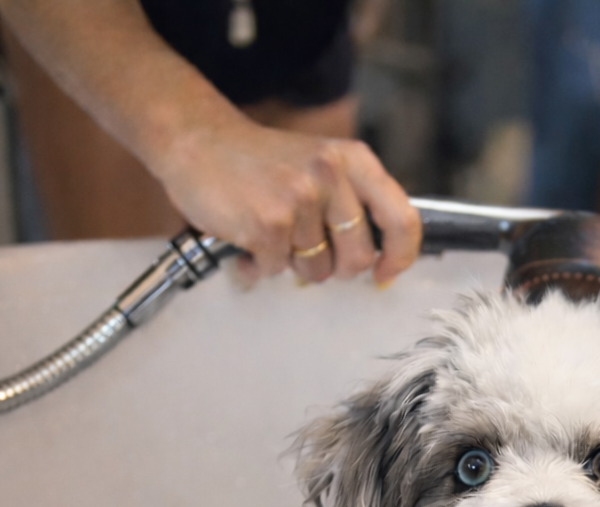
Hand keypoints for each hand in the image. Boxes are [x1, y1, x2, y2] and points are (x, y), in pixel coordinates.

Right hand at [151, 110, 420, 286]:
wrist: (198, 140)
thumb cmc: (261, 161)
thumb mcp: (321, 163)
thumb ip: (352, 201)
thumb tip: (380, 259)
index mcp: (353, 160)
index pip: (402, 219)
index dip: (400, 256)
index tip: (385, 273)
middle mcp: (331, 175)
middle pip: (358, 257)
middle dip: (334, 267)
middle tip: (306, 250)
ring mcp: (300, 199)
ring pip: (316, 270)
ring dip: (290, 262)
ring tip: (269, 232)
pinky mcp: (268, 223)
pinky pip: (277, 270)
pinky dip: (259, 265)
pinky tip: (246, 238)